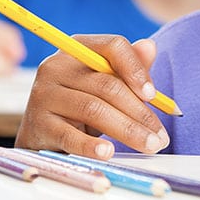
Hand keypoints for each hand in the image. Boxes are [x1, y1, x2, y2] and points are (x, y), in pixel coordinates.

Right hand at [15, 35, 169, 158]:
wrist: (42, 134)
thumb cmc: (79, 105)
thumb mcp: (105, 83)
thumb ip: (128, 66)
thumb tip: (150, 46)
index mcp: (77, 48)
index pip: (112, 46)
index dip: (136, 69)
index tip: (154, 95)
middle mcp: (56, 66)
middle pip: (107, 85)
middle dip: (140, 112)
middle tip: (161, 136)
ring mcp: (44, 94)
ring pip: (94, 109)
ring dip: (127, 130)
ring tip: (149, 145)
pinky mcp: (38, 124)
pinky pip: (69, 136)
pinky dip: (91, 146)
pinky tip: (109, 153)